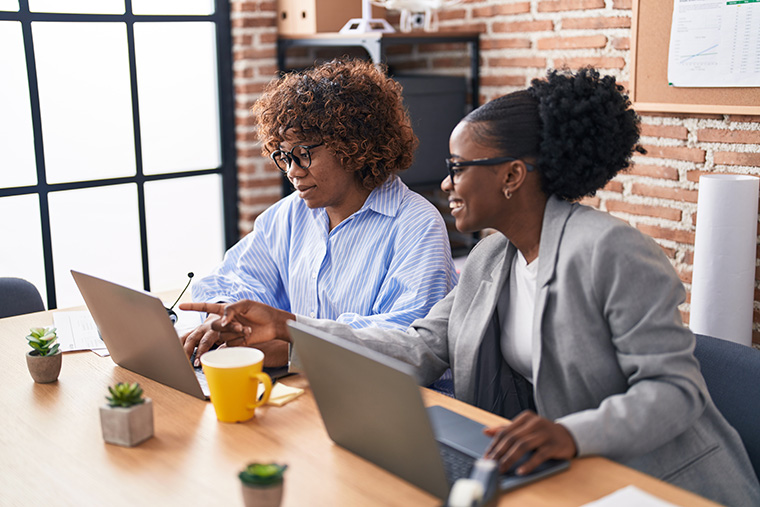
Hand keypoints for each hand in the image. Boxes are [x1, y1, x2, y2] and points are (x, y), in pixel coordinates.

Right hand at [179, 300, 294, 359]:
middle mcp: (226, 321)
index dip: (193, 307)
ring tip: (248, 330)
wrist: (273, 325)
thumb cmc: (261, 311)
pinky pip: (229, 343)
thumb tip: (222, 319)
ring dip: (236, 333)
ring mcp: (230, 332)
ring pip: (222, 336)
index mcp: (226, 309)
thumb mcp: (246, 304)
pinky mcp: (235, 342)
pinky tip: (248, 337)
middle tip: (240, 326)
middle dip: (226, 326)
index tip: (181, 305)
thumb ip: (231, 309)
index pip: (206, 307)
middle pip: (213, 326)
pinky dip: (239, 340)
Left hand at [483, 410, 576, 475]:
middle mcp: (535, 423)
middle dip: (499, 453)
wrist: (568, 436)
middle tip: (491, 464)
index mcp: (526, 417)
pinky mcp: (554, 445)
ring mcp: (545, 433)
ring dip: (510, 459)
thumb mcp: (525, 428)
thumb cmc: (542, 433)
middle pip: (512, 438)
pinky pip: (539, 455)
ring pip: (523, 445)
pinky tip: (521, 471)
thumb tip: (486, 431)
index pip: (505, 431)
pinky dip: (528, 464)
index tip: (487, 456)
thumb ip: (507, 429)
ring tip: (502, 469)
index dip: (494, 444)